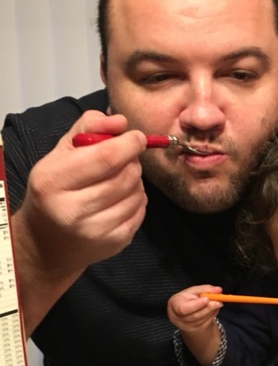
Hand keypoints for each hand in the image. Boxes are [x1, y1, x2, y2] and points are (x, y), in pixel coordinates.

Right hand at [13, 112, 147, 334]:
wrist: (47, 242)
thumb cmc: (55, 189)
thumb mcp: (60, 153)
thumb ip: (89, 128)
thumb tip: (121, 122)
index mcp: (53, 181)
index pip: (106, 157)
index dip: (129, 143)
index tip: (136, 137)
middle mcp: (72, 210)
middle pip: (126, 175)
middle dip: (132, 162)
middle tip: (125, 160)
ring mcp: (95, 231)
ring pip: (137, 193)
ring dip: (135, 181)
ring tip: (119, 180)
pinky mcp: (114, 243)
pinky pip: (141, 211)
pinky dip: (137, 200)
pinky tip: (122, 199)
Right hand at [167, 285, 223, 365]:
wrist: (183, 311)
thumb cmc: (187, 298)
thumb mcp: (194, 291)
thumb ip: (206, 289)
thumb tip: (219, 290)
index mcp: (174, 305)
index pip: (184, 308)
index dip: (196, 305)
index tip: (207, 299)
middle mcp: (178, 318)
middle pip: (195, 315)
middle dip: (208, 308)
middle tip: (218, 301)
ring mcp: (186, 326)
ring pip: (202, 320)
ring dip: (212, 311)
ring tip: (217, 303)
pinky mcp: (194, 330)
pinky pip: (205, 323)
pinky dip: (212, 316)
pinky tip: (214, 309)